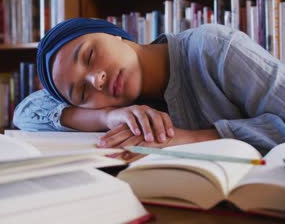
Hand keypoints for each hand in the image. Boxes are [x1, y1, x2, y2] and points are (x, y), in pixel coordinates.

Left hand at [98, 125, 219, 160]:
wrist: (184, 138)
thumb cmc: (167, 140)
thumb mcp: (151, 142)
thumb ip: (139, 145)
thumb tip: (126, 153)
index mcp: (141, 127)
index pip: (123, 130)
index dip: (112, 135)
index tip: (101, 141)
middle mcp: (144, 128)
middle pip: (124, 133)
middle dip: (111, 139)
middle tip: (100, 145)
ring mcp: (149, 135)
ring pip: (131, 140)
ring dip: (119, 146)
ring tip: (109, 153)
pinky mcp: (155, 142)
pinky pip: (142, 147)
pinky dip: (133, 152)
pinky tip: (124, 157)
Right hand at [103, 105, 174, 142]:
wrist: (114, 118)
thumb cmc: (132, 126)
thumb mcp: (144, 129)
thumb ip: (153, 133)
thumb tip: (166, 144)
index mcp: (152, 112)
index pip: (163, 116)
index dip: (168, 125)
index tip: (171, 135)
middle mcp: (145, 109)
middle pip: (155, 116)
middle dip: (159, 128)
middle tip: (161, 139)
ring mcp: (135, 110)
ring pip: (143, 117)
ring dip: (147, 129)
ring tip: (149, 139)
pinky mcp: (125, 113)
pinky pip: (130, 118)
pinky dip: (134, 126)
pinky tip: (137, 133)